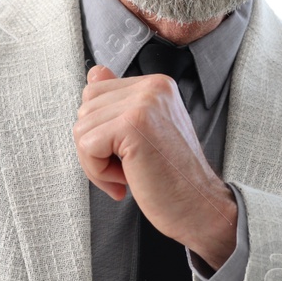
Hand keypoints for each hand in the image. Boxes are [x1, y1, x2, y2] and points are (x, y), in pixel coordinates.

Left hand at [73, 65, 238, 266]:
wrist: (200, 207)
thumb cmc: (172, 178)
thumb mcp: (143, 132)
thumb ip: (119, 102)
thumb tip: (94, 73)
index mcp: (156, 85)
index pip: (96, 93)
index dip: (102, 132)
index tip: (129, 154)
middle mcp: (152, 86)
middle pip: (85, 110)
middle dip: (96, 148)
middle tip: (130, 168)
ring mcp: (143, 103)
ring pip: (81, 129)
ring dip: (97, 162)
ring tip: (131, 173)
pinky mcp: (133, 124)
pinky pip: (86, 146)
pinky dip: (98, 171)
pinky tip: (127, 179)